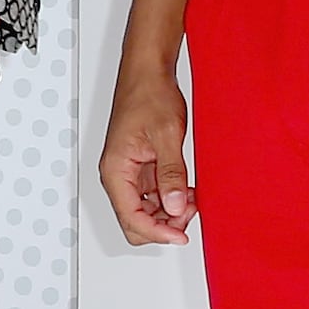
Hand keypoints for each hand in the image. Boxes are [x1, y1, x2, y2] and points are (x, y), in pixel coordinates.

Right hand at [97, 59, 198, 246]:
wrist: (148, 73)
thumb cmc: (148, 95)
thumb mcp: (166, 136)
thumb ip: (171, 174)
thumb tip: (176, 206)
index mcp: (116, 170)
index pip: (131, 217)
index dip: (158, 232)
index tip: (182, 235)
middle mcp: (118, 175)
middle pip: (134, 221)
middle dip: (162, 224)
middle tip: (189, 213)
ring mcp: (129, 172)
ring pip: (145, 210)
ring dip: (168, 212)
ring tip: (192, 198)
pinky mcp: (141, 167)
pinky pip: (153, 195)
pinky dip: (170, 198)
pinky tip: (187, 189)